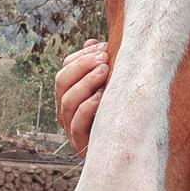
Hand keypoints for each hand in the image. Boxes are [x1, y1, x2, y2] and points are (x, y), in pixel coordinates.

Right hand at [53, 39, 109, 153]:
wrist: (127, 148)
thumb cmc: (120, 113)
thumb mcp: (111, 86)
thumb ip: (101, 66)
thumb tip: (92, 42)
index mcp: (69, 93)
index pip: (65, 69)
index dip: (82, 56)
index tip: (104, 47)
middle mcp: (65, 110)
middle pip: (61, 82)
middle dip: (82, 66)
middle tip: (104, 59)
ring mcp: (70, 127)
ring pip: (67, 101)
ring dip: (86, 83)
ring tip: (105, 72)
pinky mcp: (81, 144)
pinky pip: (76, 125)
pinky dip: (87, 108)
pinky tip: (102, 97)